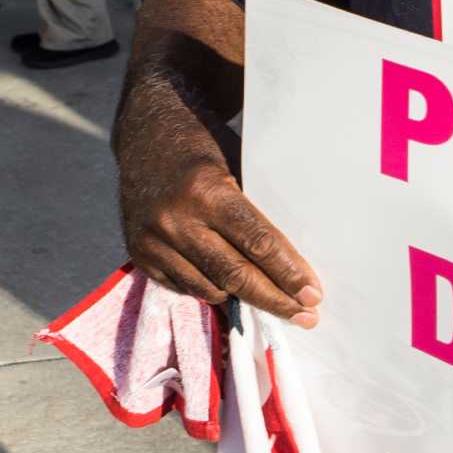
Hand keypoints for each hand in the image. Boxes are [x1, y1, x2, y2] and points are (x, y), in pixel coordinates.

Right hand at [120, 137, 323, 327]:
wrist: (145, 135)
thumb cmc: (202, 146)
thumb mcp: (234, 163)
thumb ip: (252, 210)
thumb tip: (288, 262)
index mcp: (206, 190)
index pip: (257, 243)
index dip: (288, 273)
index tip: (312, 294)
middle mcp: (177, 220)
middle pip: (236, 275)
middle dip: (275, 299)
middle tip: (307, 316)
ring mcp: (154, 241)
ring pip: (211, 288)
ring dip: (243, 298)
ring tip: (271, 300)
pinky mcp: (140, 255)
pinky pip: (184, 288)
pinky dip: (210, 289)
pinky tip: (229, 286)